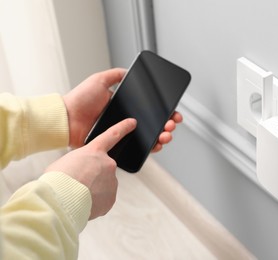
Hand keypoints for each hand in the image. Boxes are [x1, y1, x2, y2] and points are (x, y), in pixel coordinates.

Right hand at [45, 118, 136, 219]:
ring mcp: (112, 181)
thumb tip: (83, 173)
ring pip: (102, 185)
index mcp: (94, 151)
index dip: (123, 128)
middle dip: (91, 176)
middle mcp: (108, 164)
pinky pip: (103, 199)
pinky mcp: (111, 198)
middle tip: (76, 183)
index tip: (133, 122)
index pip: (112, 135)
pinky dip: (94, 202)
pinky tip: (82, 204)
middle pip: (101, 169)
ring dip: (92, 190)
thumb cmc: (57, 179)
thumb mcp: (65, 162)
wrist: (61, 201)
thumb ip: (80, 163)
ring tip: (76, 195)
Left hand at [63, 68, 182, 150]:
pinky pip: (137, 149)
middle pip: (154, 124)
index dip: (164, 112)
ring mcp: (122, 134)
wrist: (66, 120)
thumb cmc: (79, 100)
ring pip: (149, 137)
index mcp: (124, 106)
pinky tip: (156, 145)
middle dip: (167, 125)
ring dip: (162, 137)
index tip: (173, 113)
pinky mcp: (117, 146)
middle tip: (171, 124)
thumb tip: (129, 71)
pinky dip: (150, 149)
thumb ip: (115, 75)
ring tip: (166, 135)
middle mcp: (125, 120)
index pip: (150, 110)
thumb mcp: (98, 80)